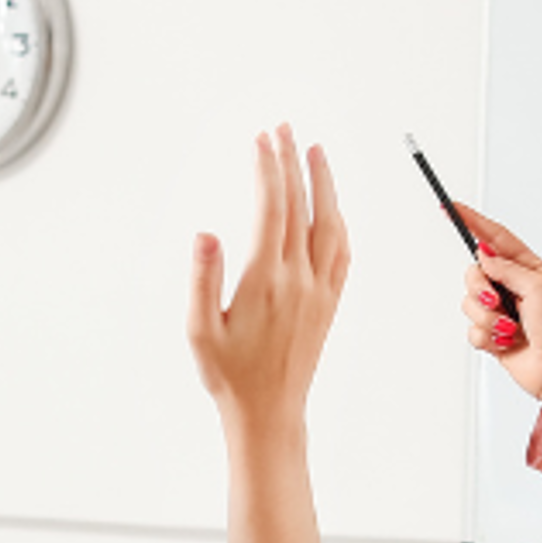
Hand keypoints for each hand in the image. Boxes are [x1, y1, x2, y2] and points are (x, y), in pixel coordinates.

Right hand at [190, 124, 352, 434]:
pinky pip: (342, 253)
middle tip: (284, 129)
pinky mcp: (329, 303)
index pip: (272, 209)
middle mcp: (299, 280)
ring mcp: (319, 290)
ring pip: (329, 224)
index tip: (262, 139)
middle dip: (292, 162)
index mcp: (266, 280)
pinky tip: (333, 208)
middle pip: (300, 206)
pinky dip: (338, 221)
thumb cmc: (229, 375)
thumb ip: (203, 280)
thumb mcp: (200, 331)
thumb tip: (206, 234)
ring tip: (315, 153)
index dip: (268, 169)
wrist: (269, 413)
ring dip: (324, 184)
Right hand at [452, 201, 541, 411]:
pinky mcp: (493, 335)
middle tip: (495, 300)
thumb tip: (484, 258)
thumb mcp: (539, 288)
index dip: (472, 221)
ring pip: (470, 304)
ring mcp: (501, 312)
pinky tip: (506, 342)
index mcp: (528, 270)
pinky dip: (487, 337)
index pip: (495, 238)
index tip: (451, 206)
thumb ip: (507, 268)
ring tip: (510, 329)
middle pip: (474, 273)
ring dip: (488, 319)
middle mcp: (512, 288)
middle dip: (480, 289)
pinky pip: (472, 330)